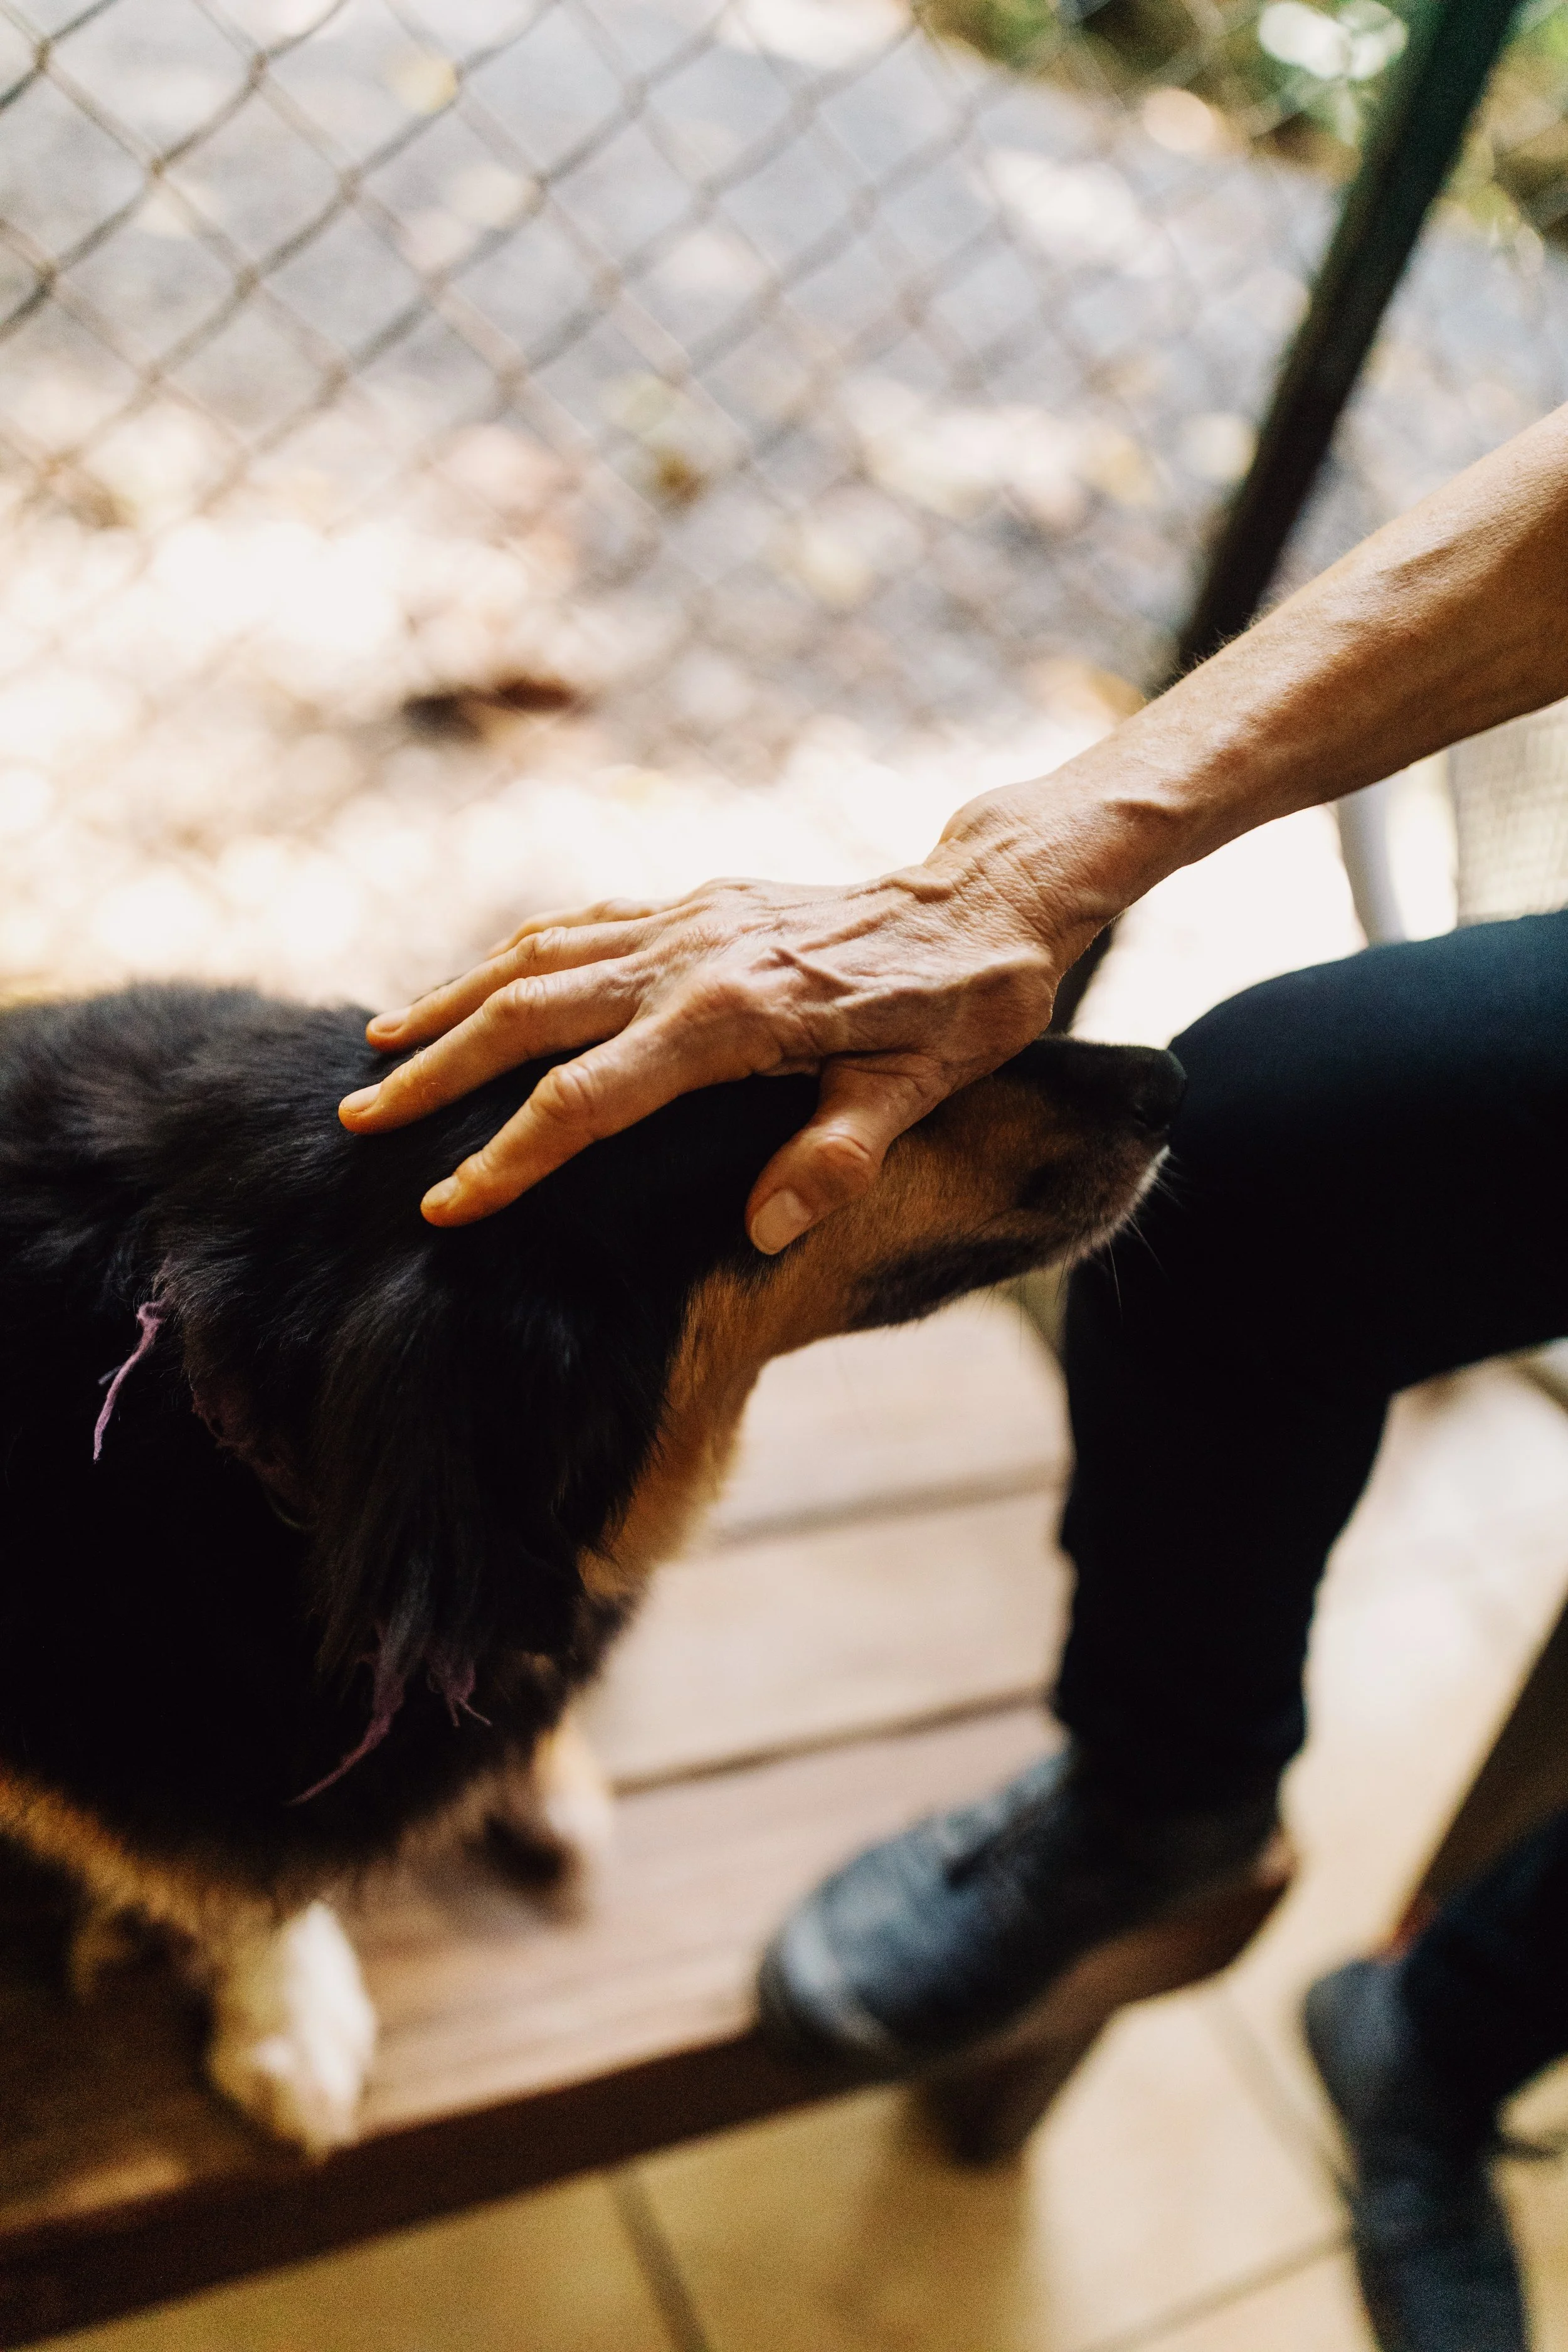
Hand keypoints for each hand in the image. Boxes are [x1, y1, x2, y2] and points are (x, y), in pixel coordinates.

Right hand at [337, 833, 1073, 1248]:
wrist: (989, 895)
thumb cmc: (964, 1003)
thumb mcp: (925, 1087)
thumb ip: (839, 1156)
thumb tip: (763, 1232)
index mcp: (735, 1015)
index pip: (589, 1099)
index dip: (508, 1155)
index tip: (443, 1205)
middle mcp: (691, 957)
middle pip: (529, 1017)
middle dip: (436, 1072)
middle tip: (358, 1120)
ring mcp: (686, 920)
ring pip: (535, 959)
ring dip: (450, 1003)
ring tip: (375, 1047)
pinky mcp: (693, 901)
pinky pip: (578, 925)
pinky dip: (510, 956)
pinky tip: (470, 986)